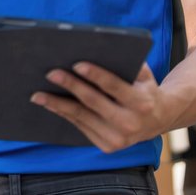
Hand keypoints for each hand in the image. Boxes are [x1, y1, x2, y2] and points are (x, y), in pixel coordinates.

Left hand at [30, 62, 169, 152]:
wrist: (158, 120)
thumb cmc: (145, 89)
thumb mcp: (144, 75)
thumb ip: (128, 63)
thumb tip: (99, 48)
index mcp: (141, 103)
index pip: (114, 86)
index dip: (95, 75)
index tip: (76, 64)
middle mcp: (130, 123)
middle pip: (92, 102)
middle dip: (70, 86)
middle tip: (50, 73)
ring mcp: (118, 139)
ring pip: (81, 117)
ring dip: (57, 104)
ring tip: (38, 93)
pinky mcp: (107, 146)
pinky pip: (80, 126)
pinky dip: (63, 114)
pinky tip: (50, 104)